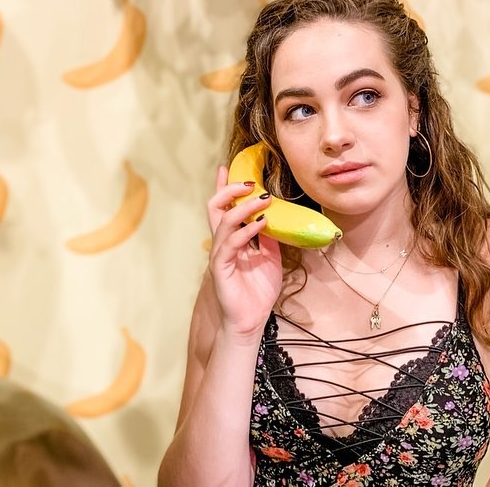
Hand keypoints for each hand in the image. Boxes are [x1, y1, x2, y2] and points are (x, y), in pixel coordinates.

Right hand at [206, 165, 281, 338]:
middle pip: (215, 208)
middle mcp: (222, 243)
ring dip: (244, 207)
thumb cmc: (258, 292)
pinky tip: (261, 223)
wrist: (251, 322)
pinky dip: (246, 230)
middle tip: (248, 182)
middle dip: (229, 190)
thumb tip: (273, 217)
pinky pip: (230, 243)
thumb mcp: (270, 258)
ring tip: (262, 199)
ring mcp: (219, 255)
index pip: (224, 208)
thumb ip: (268, 238)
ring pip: (223, 221)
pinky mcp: (220, 268)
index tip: (226, 166)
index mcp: (231, 240)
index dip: (223, 187)